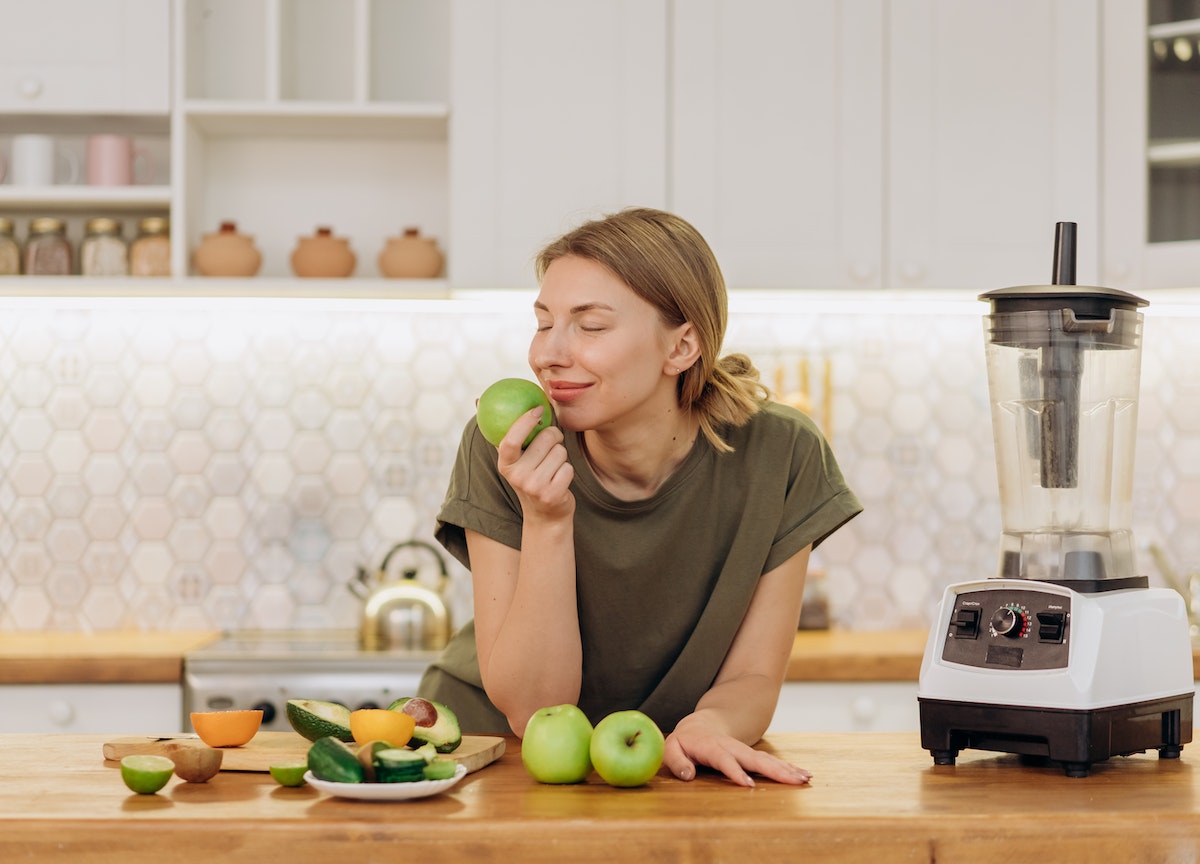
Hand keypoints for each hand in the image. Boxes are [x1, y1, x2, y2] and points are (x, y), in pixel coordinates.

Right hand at [496, 407, 574, 521]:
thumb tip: (477, 400)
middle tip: (552, 442)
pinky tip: (559, 480)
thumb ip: (502, 433)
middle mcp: (517, 476)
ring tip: (553, 466)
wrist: (545, 516)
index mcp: (505, 464)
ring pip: (560, 452)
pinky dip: (568, 470)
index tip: (538, 409)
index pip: (512, 439)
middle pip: (546, 439)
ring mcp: (534, 487)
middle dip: (554, 436)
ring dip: (562, 457)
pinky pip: (569, 467)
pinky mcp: (552, 495)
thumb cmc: (530, 478)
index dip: (525, 421)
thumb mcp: (513, 460)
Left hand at [663, 715, 811, 787]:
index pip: (723, 759)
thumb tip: (688, 775)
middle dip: (773, 770)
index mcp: (710, 746)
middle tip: (792, 781)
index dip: (735, 771)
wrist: (702, 726)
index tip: (748, 784)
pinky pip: (770, 763)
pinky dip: (787, 768)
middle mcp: (731, 747)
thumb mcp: (671, 748)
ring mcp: (744, 750)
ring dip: (785, 769)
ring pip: (766, 759)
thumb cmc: (685, 741)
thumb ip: (676, 761)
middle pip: (753, 758)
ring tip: (804, 778)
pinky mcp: (752, 756)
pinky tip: (802, 776)